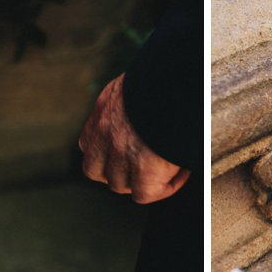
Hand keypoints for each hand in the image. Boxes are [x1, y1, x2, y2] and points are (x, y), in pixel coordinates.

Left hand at [77, 74, 188, 203]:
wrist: (178, 79)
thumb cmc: (167, 77)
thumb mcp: (139, 84)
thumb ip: (131, 101)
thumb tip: (147, 111)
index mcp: (103, 110)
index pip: (90, 144)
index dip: (107, 154)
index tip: (131, 152)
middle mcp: (105, 133)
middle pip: (96, 170)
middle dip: (117, 172)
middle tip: (145, 166)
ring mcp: (121, 152)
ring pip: (120, 184)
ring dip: (141, 181)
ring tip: (167, 167)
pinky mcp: (144, 168)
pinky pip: (146, 193)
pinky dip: (163, 188)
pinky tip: (180, 173)